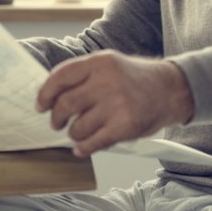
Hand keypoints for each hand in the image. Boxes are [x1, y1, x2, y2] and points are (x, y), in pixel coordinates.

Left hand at [35, 50, 193, 156]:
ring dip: (73, 133)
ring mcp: (118, 104)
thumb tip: (50, 94)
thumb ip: (83, 76)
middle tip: (57, 123)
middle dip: (56, 117)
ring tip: (78, 132)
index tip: (41, 104)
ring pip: (78, 127)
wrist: (171, 89)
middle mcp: (108, 81)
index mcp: (100, 62)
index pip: (61, 76)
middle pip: (66, 104)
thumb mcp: (109, 64)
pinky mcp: (126, 126)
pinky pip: (94, 143)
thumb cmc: (136, 78)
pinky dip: (83, 148)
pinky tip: (82, 147)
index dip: (45, 93)